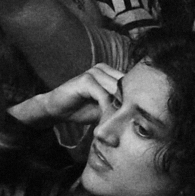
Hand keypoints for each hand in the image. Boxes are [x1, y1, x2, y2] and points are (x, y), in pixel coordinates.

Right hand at [11, 62, 127, 127]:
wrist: (55, 110)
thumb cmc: (81, 109)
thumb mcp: (104, 110)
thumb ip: (118, 108)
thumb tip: (138, 118)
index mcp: (111, 73)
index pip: (131, 84)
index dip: (136, 101)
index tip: (139, 119)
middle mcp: (104, 69)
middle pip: (126, 87)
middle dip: (129, 106)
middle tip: (132, 125)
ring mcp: (95, 72)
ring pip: (116, 91)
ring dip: (119, 110)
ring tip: (120, 126)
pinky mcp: (86, 79)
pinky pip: (103, 95)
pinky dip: (108, 109)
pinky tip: (107, 122)